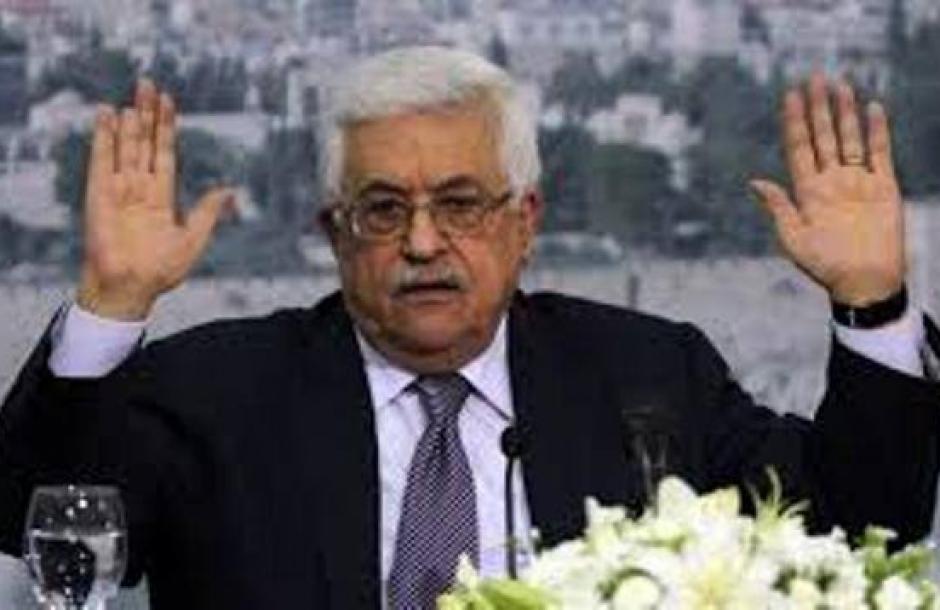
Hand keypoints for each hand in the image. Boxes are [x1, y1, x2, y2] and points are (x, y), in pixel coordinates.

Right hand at [76, 80, 232, 319]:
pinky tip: (107, 115)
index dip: (167, 128)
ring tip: (135, 96)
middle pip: (144, 143)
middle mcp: (139, 189)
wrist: (131, 288)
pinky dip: (104, 137)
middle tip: (148, 83)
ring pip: (126, 147)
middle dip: (148, 114)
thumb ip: (207, 212)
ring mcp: (119, 190)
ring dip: (130, 122)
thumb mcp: (193, 238)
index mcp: (161, 197)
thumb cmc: (161, 271)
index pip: (165, 153)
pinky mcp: (100, 195)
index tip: (169, 102)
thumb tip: (228, 189)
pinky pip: (101, 160)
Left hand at [750, 73, 904, 306]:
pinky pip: (879, 153)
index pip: (798, 148)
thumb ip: (778, 207)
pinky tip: (872, 108)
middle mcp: (830, 181)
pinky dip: (876, 130)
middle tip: (813, 78)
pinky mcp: (883, 187)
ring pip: (849, 138)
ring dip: (844, 112)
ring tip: (838, 85)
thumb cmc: (824, 266)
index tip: (788, 96)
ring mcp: (857, 182)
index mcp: (806, 191)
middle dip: (817, 108)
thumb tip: (754, 181)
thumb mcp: (794, 238)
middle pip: (822, 136)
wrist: (864, 282)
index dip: (793, 122)